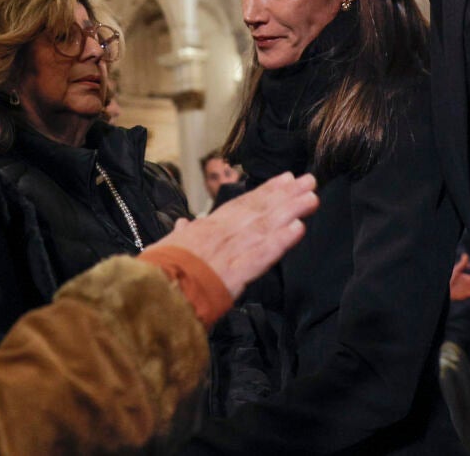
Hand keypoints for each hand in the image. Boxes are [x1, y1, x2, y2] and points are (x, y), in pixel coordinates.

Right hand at [151, 172, 316, 298]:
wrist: (157, 291)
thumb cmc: (160, 270)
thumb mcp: (167, 246)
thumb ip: (180, 234)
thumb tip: (183, 224)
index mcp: (209, 226)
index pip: (243, 203)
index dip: (267, 191)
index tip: (286, 179)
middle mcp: (225, 231)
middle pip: (261, 209)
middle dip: (287, 194)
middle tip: (309, 180)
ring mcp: (233, 249)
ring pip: (267, 225)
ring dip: (292, 210)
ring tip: (312, 198)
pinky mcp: (238, 270)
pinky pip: (264, 254)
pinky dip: (281, 241)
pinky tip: (299, 229)